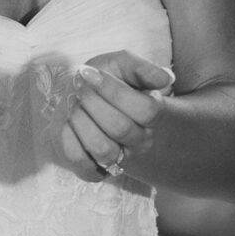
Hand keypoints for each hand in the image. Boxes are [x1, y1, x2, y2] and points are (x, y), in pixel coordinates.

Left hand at [58, 51, 174, 182]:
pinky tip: (68, 122)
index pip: (147, 110)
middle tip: (79, 86)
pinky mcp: (93, 170)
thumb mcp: (122, 65)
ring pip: (102, 148)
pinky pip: (80, 161)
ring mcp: (119, 159)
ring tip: (73, 103)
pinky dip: (69, 140)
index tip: (91, 74)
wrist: (84, 100)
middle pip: (120, 128)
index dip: (115, 91)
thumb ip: (141, 68)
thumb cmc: (107, 82)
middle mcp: (140, 141)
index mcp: (153, 115)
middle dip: (93, 102)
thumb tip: (166, 78)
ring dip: (80, 120)